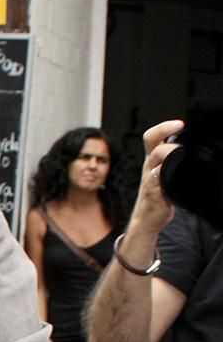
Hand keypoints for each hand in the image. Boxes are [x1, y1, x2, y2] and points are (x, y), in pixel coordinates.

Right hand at [128, 119, 184, 238]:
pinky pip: (157, 181)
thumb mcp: (165, 175)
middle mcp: (149, 166)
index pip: (153, 137)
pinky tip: (171, 177)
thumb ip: (174, 163)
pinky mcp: (153, 193)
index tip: (179, 123)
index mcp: (153, 160)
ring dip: (166, 153)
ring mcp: (149, 179)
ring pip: (154, 159)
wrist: (147, 218)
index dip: (164, 127)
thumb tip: (193, 152)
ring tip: (178, 152)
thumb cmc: (158, 196)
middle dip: (163, 130)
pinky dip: (163, 177)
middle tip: (178, 125)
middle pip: (150, 142)